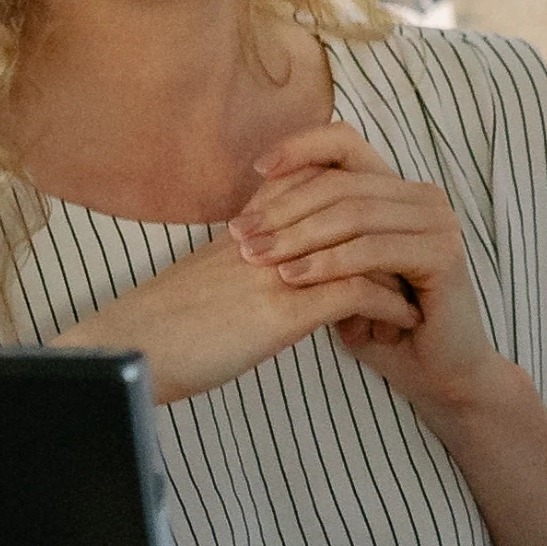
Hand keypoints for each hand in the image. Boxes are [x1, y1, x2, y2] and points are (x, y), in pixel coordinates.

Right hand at [55, 232, 412, 404]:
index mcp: (248, 230)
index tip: (391, 234)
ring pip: (361, 247)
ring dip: (399, 270)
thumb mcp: (207, 282)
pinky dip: (390, 304)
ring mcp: (276, 271)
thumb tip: (272, 270)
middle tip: (420, 258)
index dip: (362, 211)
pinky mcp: (282, 310)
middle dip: (391, 237)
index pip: (319, 192)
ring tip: (423, 289)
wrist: (123, 354)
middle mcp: (266, 239)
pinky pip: (357, 293)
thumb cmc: (159, 328)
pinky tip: (407, 320)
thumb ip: (242, 265)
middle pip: (350, 211)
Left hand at [235, 123, 513, 414]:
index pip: (345, 144)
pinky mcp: (444, 255)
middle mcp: (422, 197)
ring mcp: (438, 223)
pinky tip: (294, 278)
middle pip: (343, 182)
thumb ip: (309, 232)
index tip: (257, 169)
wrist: (433, 371)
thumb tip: (255, 200)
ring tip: (258, 259)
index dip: (300, 147)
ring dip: (299, 235)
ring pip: (356, 213)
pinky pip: (375, 250)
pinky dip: (331, 262)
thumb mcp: (333, 269)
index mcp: (396, 190)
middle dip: (284, 208)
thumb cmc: (377, 321)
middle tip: (241, 235)